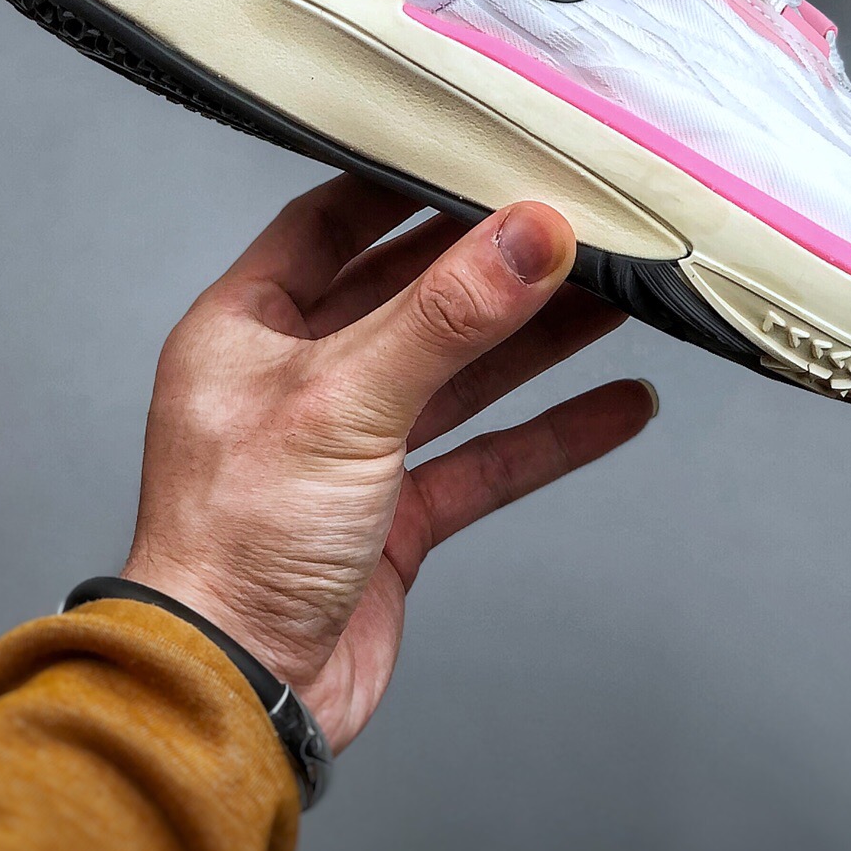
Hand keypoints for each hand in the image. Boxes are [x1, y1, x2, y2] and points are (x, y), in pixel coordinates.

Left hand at [122, 175, 655, 751]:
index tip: (477, 150)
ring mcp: (347, 451)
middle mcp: (295, 381)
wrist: (232, 699)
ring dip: (534, 342)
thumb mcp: (345, 401)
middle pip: (411, 298)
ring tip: (616, 302)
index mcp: (245, 329)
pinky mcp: (392, 518)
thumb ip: (447, 315)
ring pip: (458, 376)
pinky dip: (549, 434)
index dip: (401, 185)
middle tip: (572, 226)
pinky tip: (618, 406)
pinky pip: (485, 459)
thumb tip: (529, 232)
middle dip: (492, 268)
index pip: (330, 224)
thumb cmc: (235, 544)